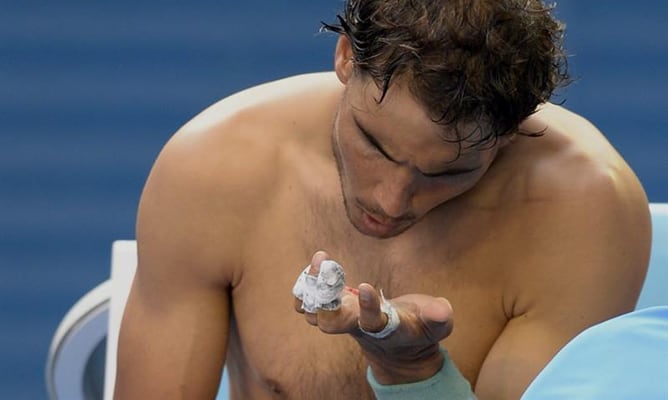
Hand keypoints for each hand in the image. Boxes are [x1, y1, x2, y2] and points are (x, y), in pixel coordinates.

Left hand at [293, 251, 454, 383]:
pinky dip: (307, 287)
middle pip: (331, 323)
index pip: (371, 322)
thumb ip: (439, 317)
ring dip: (312, 287)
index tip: (365, 286)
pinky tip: (315, 265)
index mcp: (384, 330)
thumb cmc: (420, 330)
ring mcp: (343, 319)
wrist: (399, 347)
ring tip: (320, 259)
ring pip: (316, 313)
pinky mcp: (336, 309)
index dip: (367, 307)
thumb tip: (442, 309)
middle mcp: (358, 327)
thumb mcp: (437, 325)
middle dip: (325, 298)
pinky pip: (310, 303)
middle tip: (327, 266)